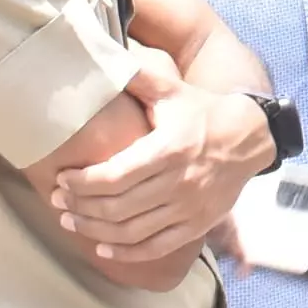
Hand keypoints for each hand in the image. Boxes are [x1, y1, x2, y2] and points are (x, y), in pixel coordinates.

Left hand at [51, 64, 274, 263]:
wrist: (250, 138)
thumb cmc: (202, 112)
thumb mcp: (172, 91)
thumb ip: (138, 77)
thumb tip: (101, 54)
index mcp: (170, 148)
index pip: (115, 175)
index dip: (83, 182)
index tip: (61, 179)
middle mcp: (180, 182)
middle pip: (118, 207)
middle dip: (81, 207)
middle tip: (57, 203)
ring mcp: (189, 208)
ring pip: (132, 231)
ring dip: (95, 231)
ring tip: (71, 223)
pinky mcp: (196, 225)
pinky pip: (155, 247)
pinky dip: (126, 253)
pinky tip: (103, 249)